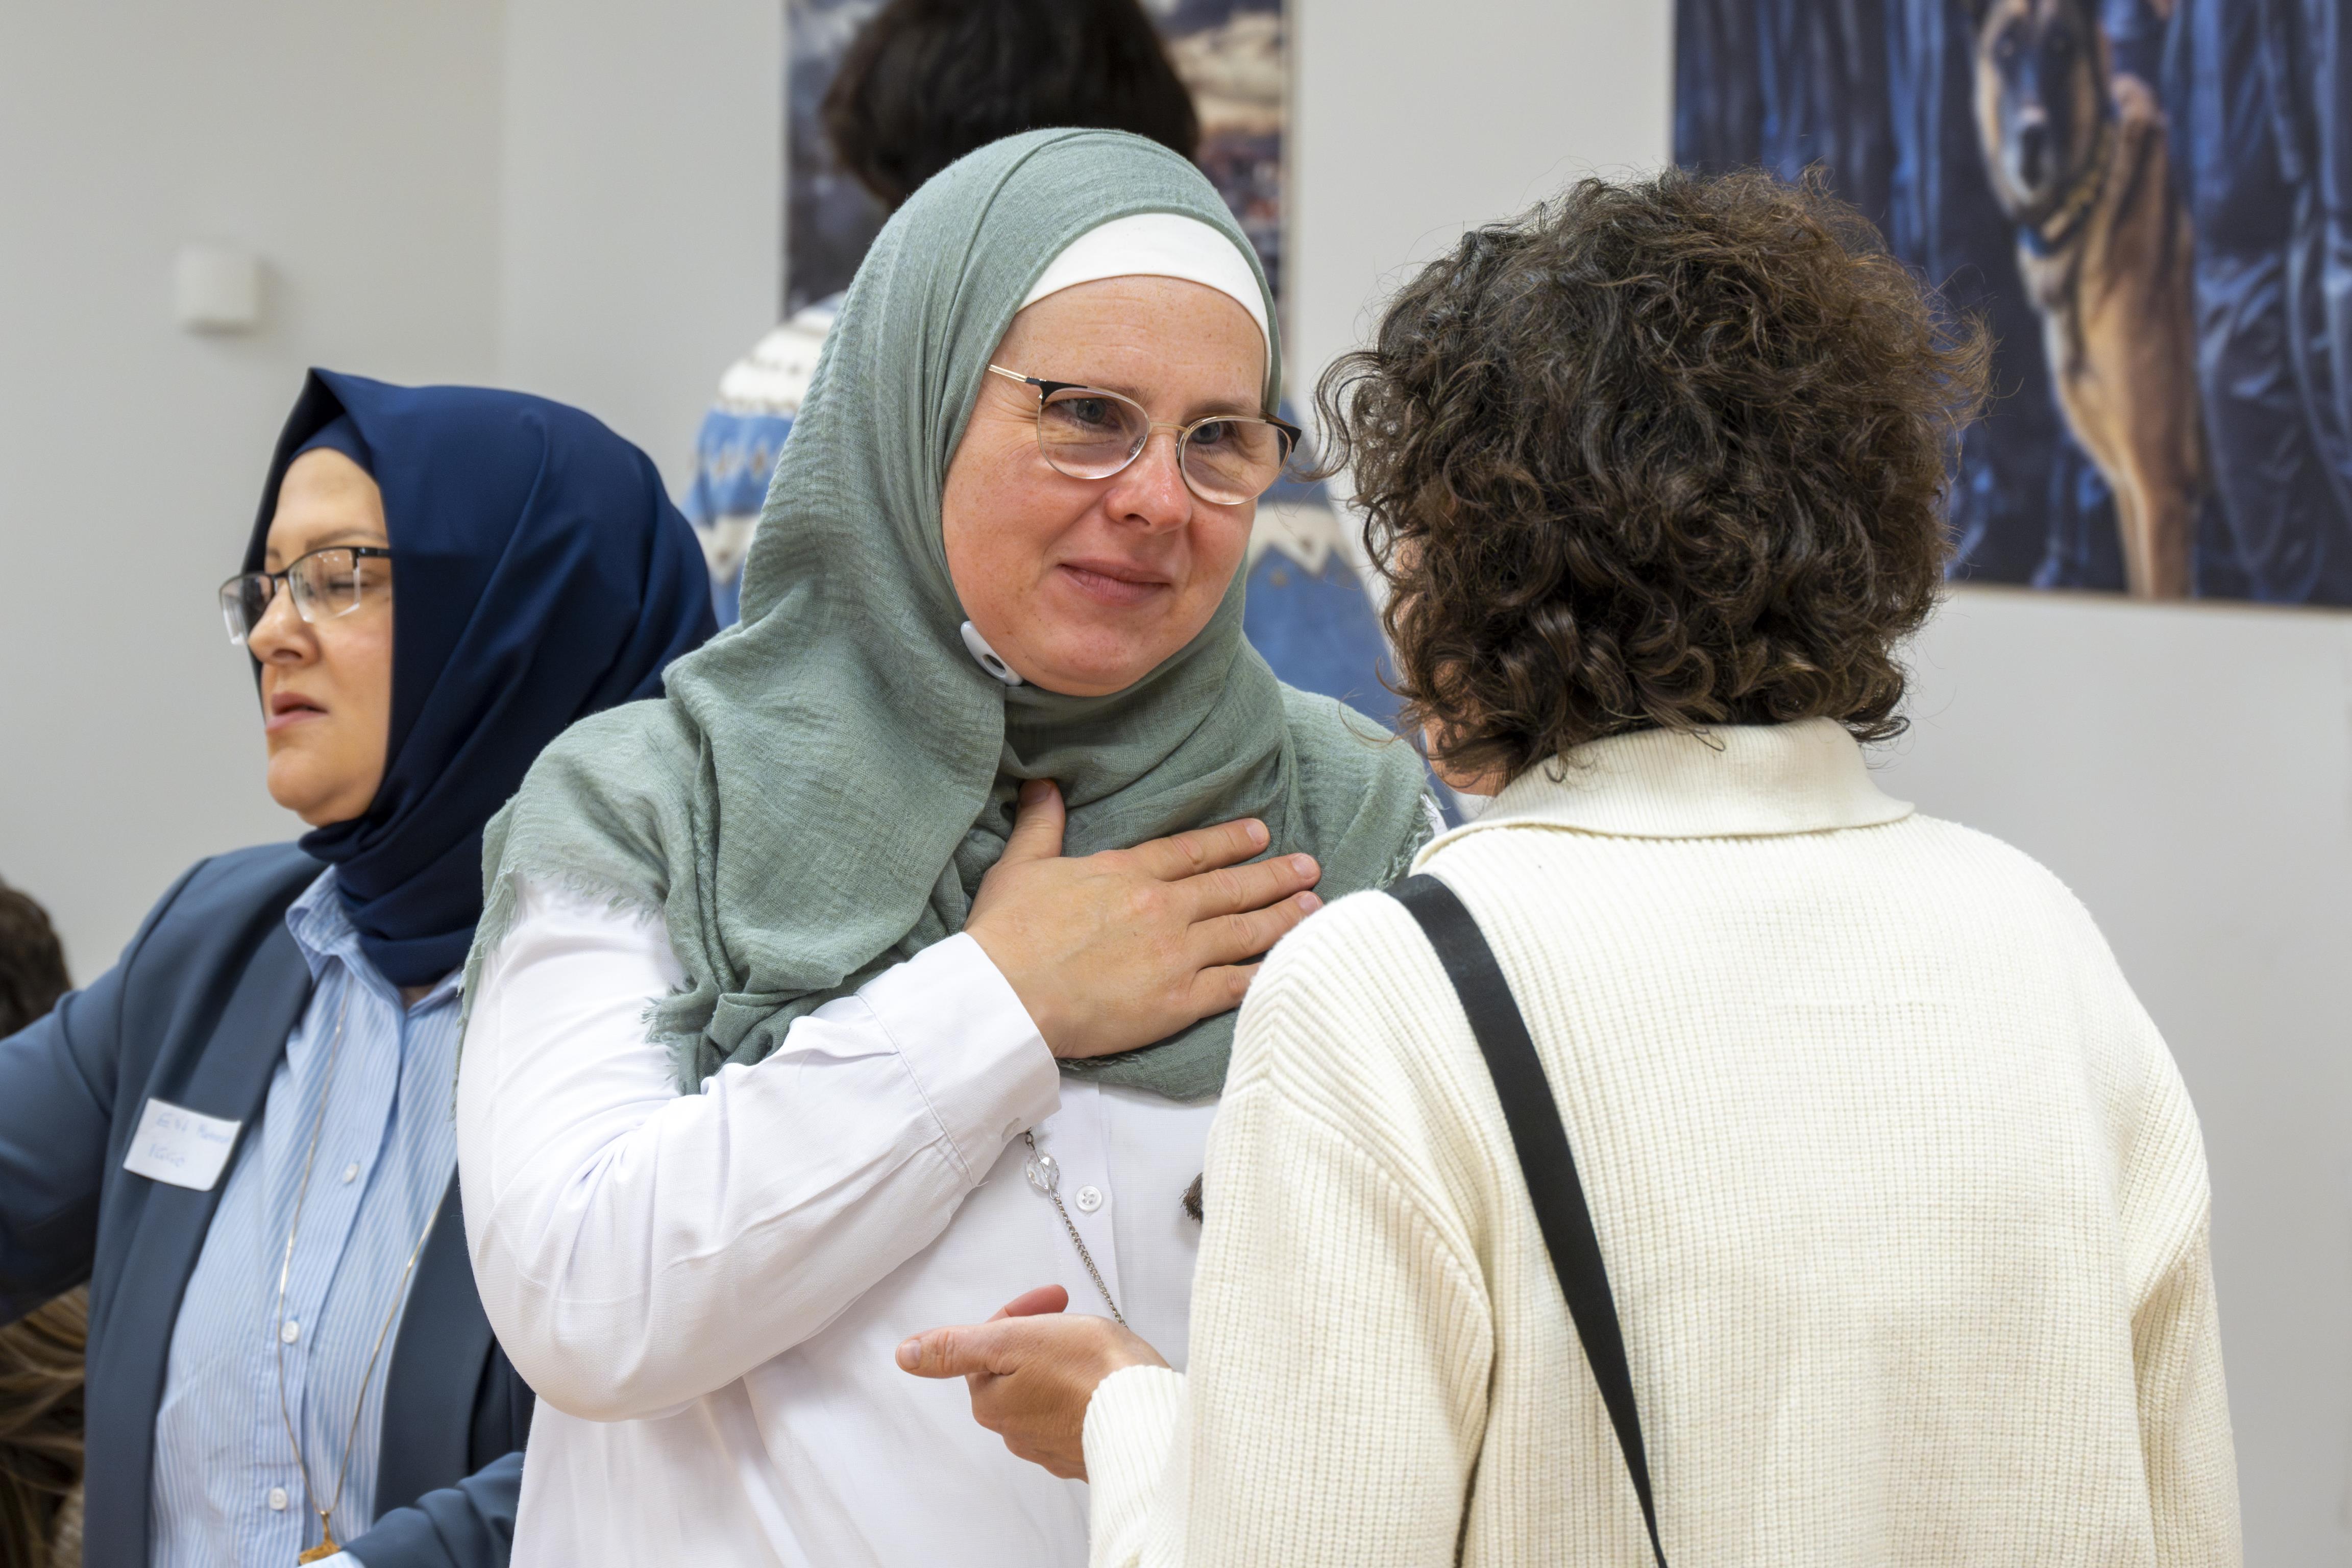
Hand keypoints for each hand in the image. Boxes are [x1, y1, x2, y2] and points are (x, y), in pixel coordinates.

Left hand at [895, 1285, 1168, 1479]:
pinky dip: (1086, 1389)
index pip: (989, 1347)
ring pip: (1046, 1389)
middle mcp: (1017, 1432)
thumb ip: (957, 1347)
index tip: (1054, 1300)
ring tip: (1095, 1348)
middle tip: (1073, 1319)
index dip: (1020, 1313)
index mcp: (993, 1404)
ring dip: (1063, 1362)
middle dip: (1039, 1337)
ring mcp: (1052, 1446)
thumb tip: (907, 1354)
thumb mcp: (1016, 1340)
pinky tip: (1106, 1379)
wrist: (1147, 1418)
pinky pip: (1075, 1412)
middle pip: (1016, 1369)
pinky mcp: (1086, 1452)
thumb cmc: (1092, 1375)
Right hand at [964, 780, 1322, 1058]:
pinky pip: (1236, 985)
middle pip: (1231, 888)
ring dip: (1283, 918)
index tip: (1260, 832)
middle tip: (1308, 867)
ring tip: (1313, 906)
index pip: (1193, 851)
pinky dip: (1267, 974)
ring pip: (1244, 931)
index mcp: (1128, 872)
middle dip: (1274, 876)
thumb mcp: (1020, 866)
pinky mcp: (1179, 1001)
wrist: (1008, 994)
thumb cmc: (1007, 933)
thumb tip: (1044, 785)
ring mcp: (1177, 954)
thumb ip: (1041, 825)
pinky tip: (1290, 966)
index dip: (1231, 841)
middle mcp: (1163, 907)